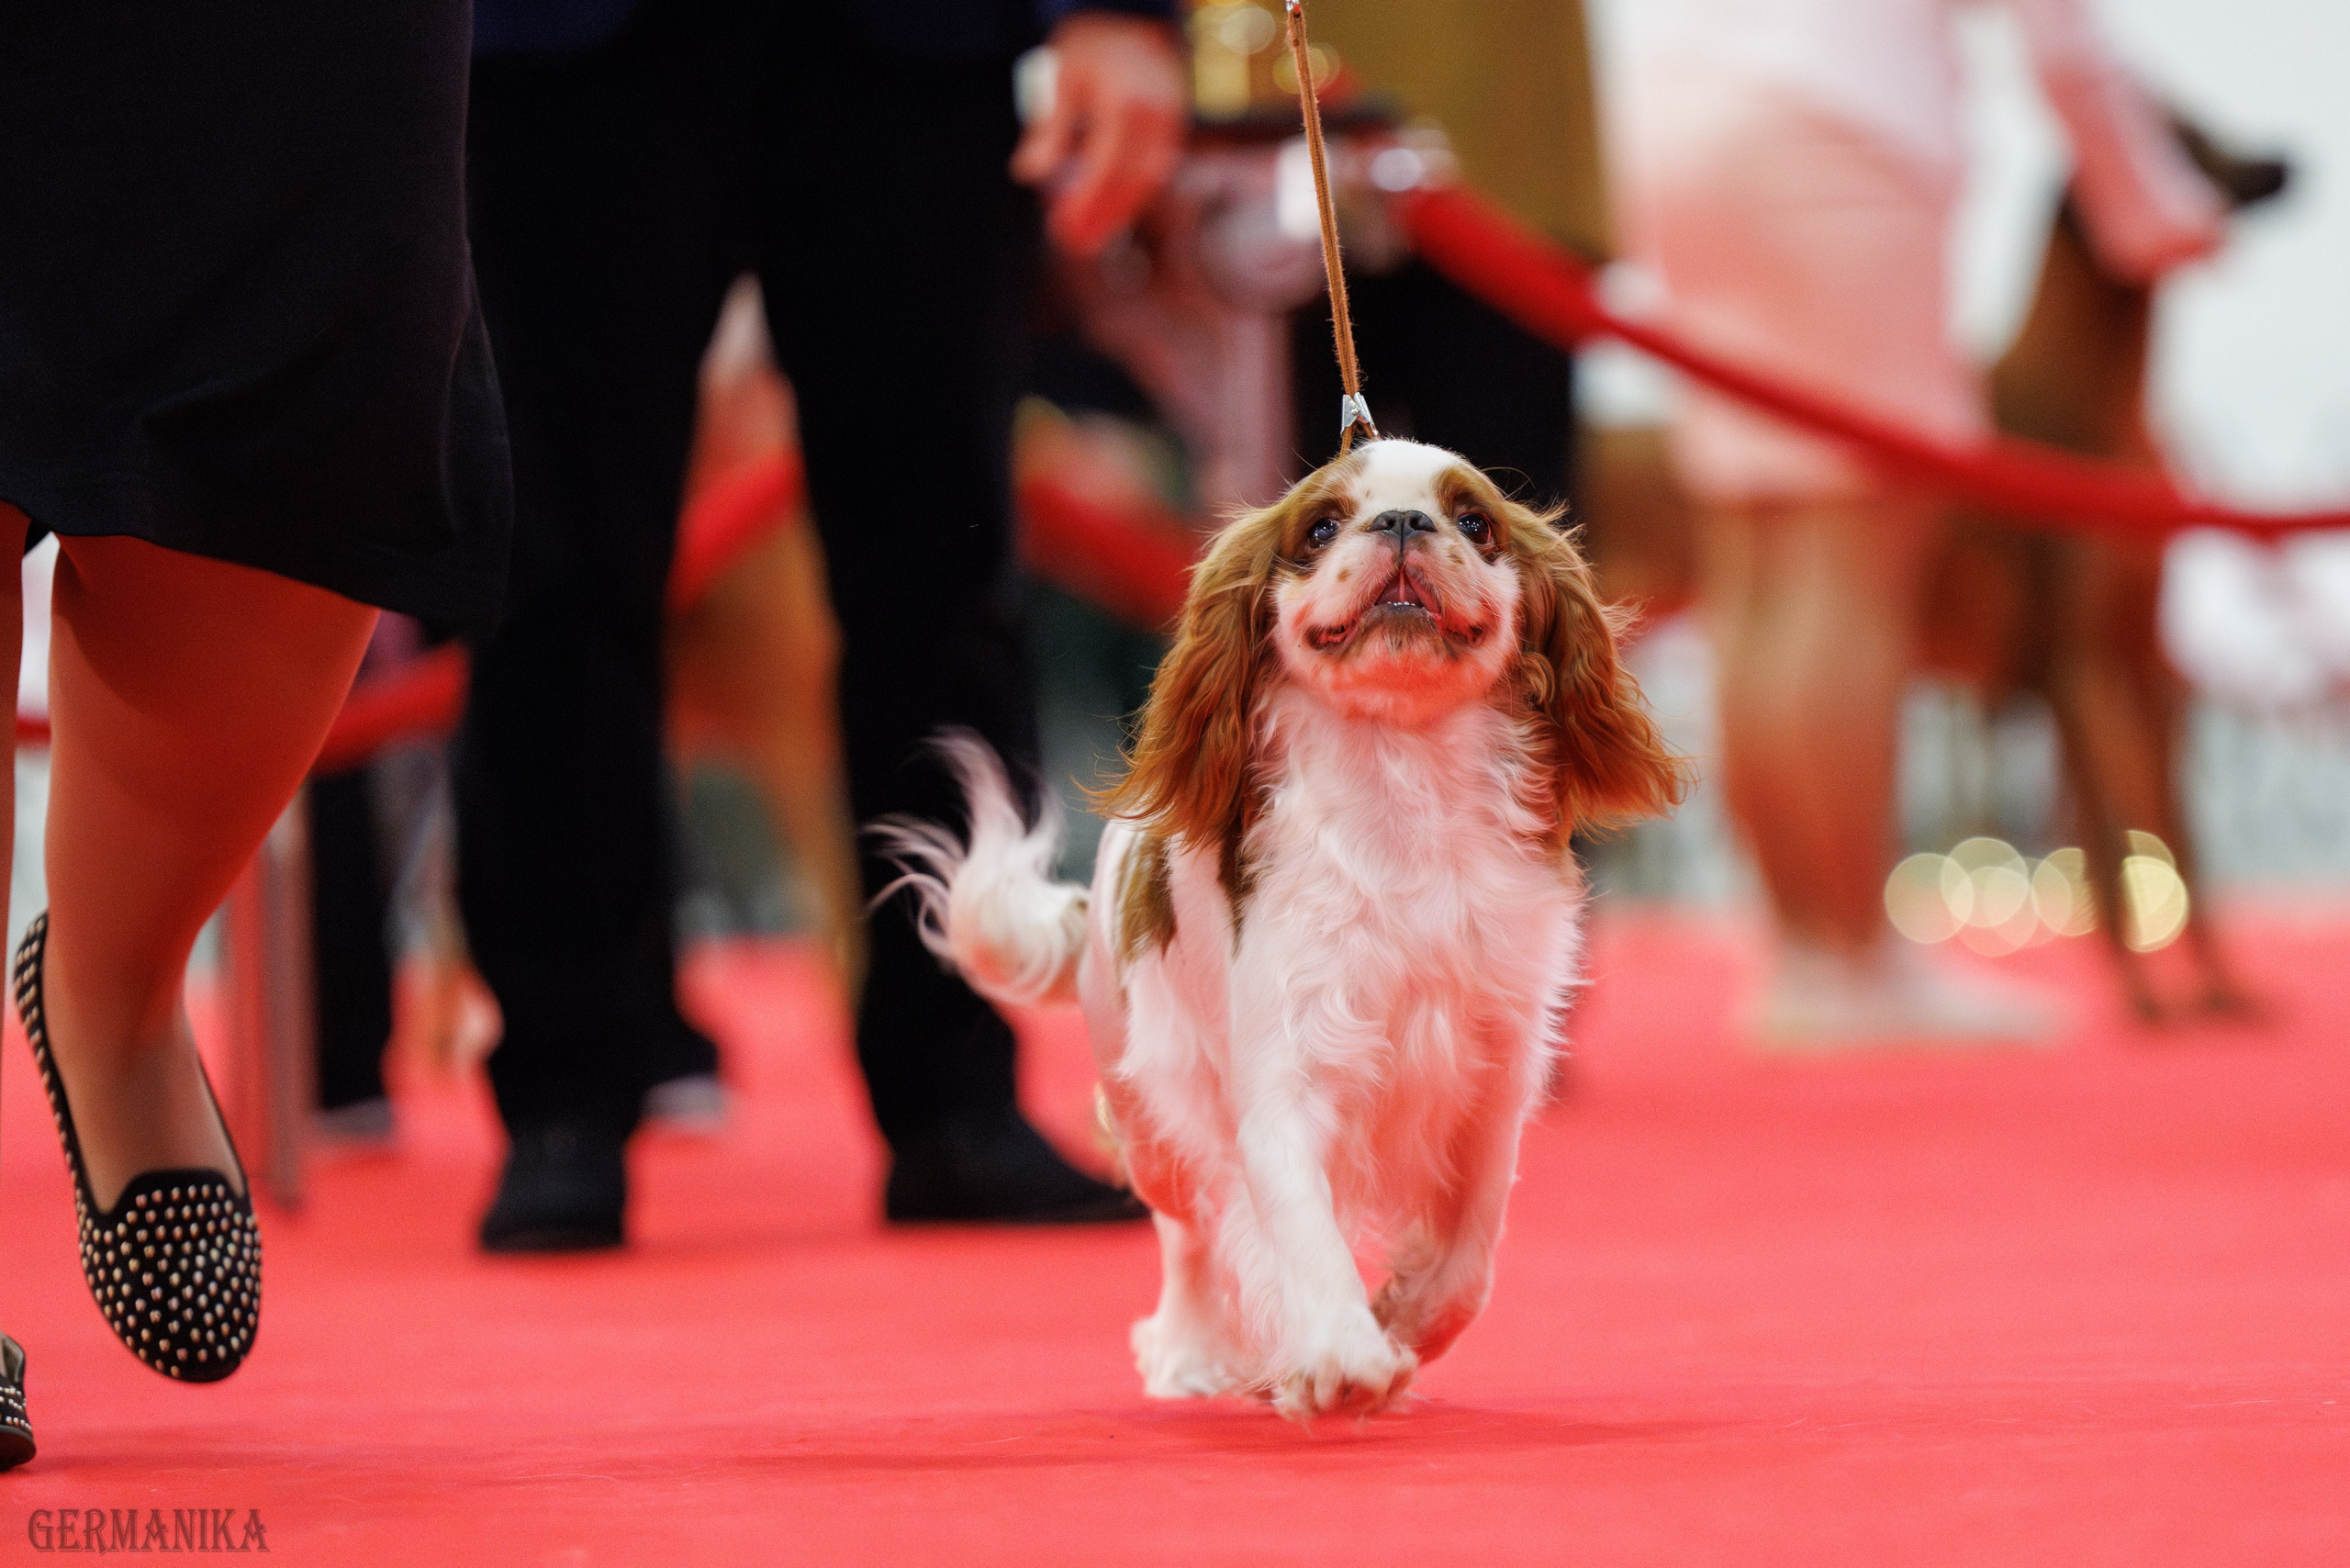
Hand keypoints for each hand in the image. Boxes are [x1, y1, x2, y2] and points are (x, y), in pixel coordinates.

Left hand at [1010, 13, 1187, 257]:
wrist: (1136, 19)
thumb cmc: (1094, 47)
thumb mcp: (1062, 76)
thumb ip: (1049, 126)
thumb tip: (1029, 172)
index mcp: (1125, 101)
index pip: (1105, 163)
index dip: (1085, 200)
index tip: (1063, 226)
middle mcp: (1156, 114)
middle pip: (1130, 179)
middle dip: (1102, 216)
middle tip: (1076, 245)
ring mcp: (1171, 122)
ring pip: (1147, 178)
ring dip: (1119, 211)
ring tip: (1091, 238)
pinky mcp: (1175, 128)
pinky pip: (1155, 169)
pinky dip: (1133, 193)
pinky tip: (1112, 211)